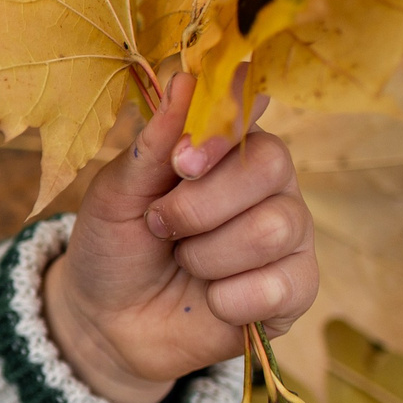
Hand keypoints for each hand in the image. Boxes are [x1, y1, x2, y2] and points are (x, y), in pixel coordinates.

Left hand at [42, 72, 318, 402]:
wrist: (107, 321)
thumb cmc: (116, 246)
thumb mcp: (115, 193)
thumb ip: (153, 144)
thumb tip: (183, 80)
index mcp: (228, 147)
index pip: (252, 110)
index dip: (221, 131)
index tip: (181, 163)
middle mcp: (270, 184)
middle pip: (270, 167)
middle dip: (198, 206)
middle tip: (160, 226)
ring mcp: (289, 236)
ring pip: (273, 228)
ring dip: (206, 254)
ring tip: (183, 261)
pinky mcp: (295, 290)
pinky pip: (278, 287)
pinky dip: (227, 299)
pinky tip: (209, 299)